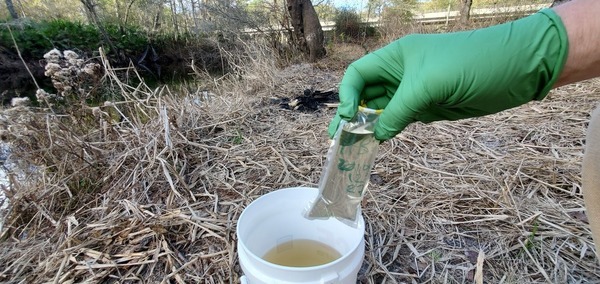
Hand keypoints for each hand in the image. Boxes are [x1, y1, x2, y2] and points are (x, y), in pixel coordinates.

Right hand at [329, 9, 567, 140]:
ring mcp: (414, 92)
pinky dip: (388, 131)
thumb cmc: (471, 64)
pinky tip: (378, 142)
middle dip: (352, 114)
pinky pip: (400, 120)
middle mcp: (401, 74)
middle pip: (366, 94)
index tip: (350, 116)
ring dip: (368, 126)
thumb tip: (376, 135)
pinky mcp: (428, 108)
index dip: (348, 94)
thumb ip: (398, 111)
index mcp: (396, 57)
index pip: (358, 74)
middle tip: (338, 139)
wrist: (516, 69)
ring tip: (352, 145)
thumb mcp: (427, 85)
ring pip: (382, 110)